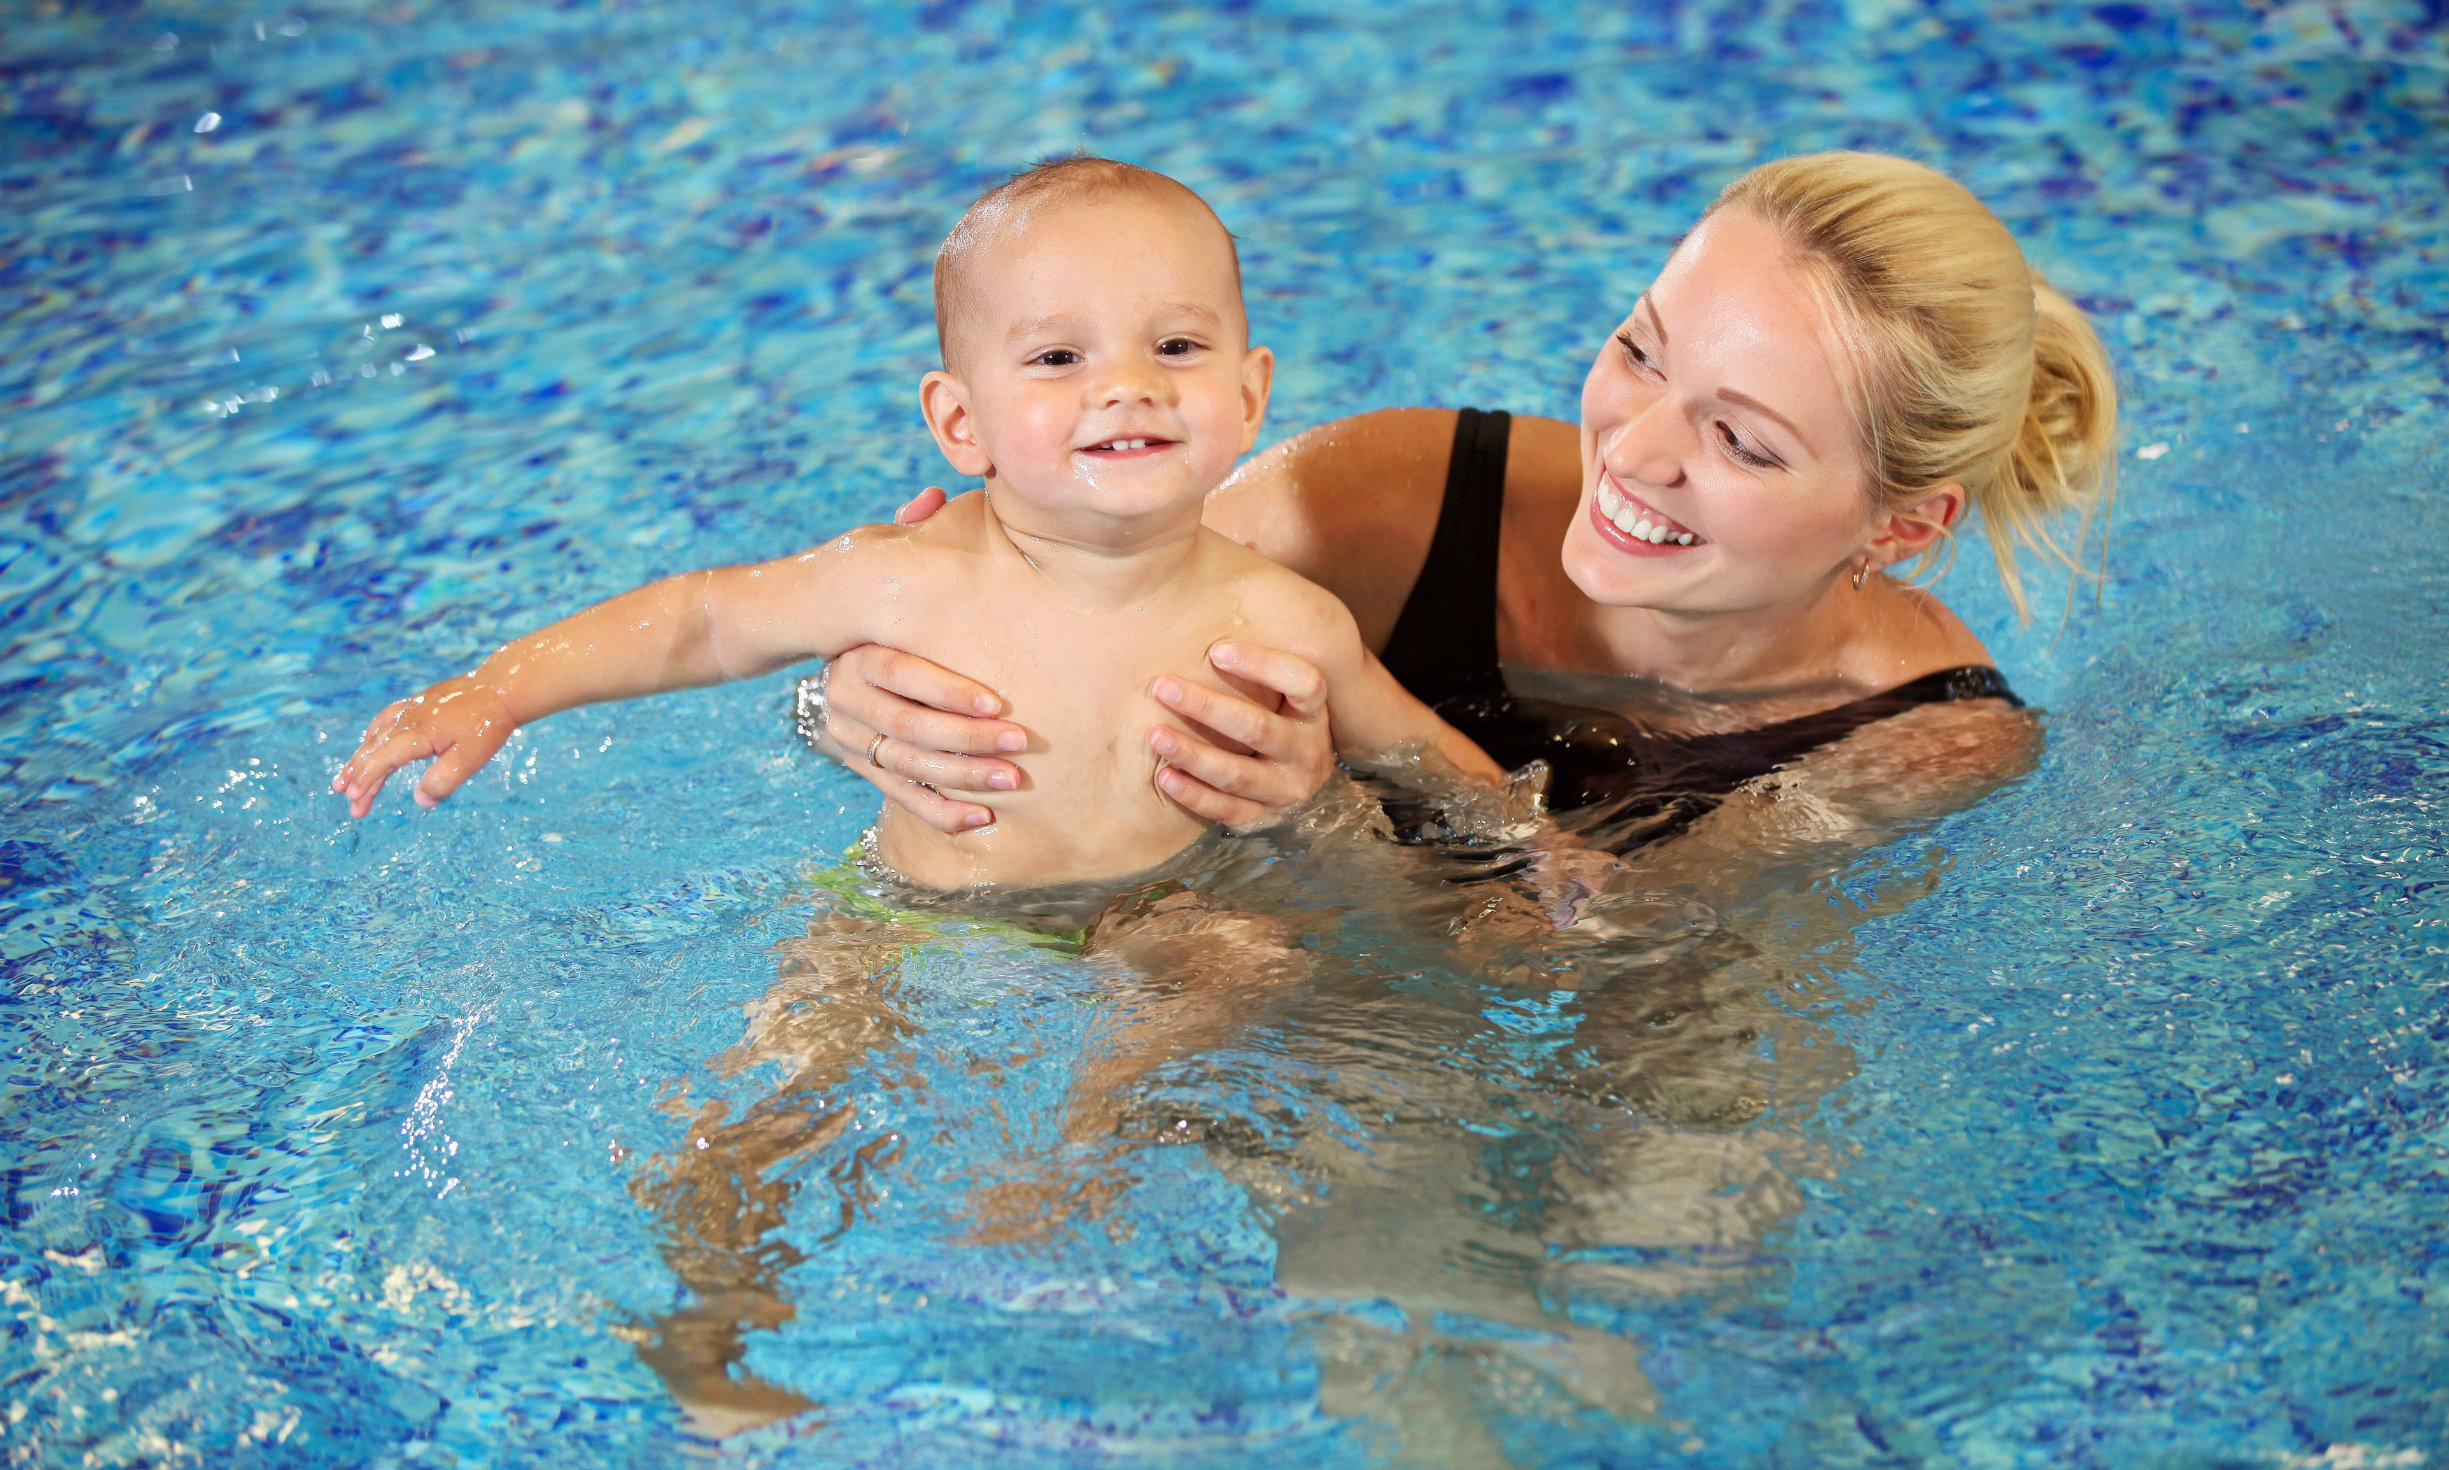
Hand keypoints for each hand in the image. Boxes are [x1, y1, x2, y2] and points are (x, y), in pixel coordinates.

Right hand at [331, 675, 516, 817]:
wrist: (502, 688)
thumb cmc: (488, 725)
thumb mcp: (471, 758)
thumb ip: (443, 780)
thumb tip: (419, 800)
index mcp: (418, 733)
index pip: (382, 760)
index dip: (366, 780)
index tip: (354, 800)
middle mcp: (408, 718)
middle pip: (374, 749)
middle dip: (358, 775)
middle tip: (344, 796)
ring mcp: (412, 708)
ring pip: (377, 734)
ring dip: (361, 756)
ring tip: (346, 777)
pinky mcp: (419, 702)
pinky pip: (386, 719)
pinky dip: (373, 735)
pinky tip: (370, 742)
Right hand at [813, 644, 1028, 833]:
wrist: (859, 675)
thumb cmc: (906, 644)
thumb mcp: (908, 631)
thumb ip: (939, 633)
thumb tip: (1010, 617)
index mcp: (858, 659)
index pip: (901, 673)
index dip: (949, 691)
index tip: (996, 704)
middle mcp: (846, 700)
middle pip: (910, 724)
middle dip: (968, 736)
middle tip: (1018, 741)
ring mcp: (850, 740)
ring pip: (909, 764)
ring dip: (965, 775)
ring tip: (1010, 778)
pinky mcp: (863, 770)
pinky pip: (904, 798)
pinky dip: (944, 812)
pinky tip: (981, 816)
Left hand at [1146, 641, 1334, 831]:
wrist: (1298, 782)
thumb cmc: (1275, 719)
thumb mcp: (1281, 694)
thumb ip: (1257, 662)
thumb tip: (1209, 597)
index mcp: (1313, 713)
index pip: (1302, 683)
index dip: (1262, 665)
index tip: (1215, 650)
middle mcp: (1308, 752)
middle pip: (1258, 728)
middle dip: (1206, 707)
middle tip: (1162, 687)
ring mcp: (1288, 790)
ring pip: (1238, 773)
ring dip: (1193, 753)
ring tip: (1154, 735)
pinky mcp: (1264, 818)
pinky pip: (1226, 809)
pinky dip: (1193, 794)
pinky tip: (1164, 777)